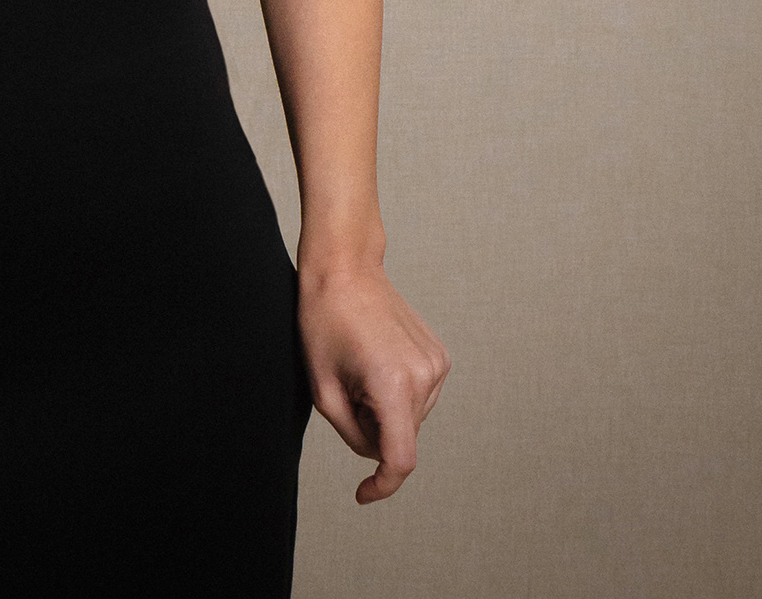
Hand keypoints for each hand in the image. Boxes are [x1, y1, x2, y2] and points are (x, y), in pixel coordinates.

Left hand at [297, 256, 450, 503]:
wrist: (345, 266)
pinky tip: (377, 360)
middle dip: (372, 428)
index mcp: (393, 385)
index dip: (382, 486)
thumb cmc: (324, 319)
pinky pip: (418, 396)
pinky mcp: (439, 356)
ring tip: (360, 367)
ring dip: (384, 408)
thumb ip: (352, 434)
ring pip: (411, 418)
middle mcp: (425, 377)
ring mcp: (437, 365)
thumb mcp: (322, 388)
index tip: (362, 494)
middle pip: (401, 437)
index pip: (400, 460)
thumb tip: (377, 455)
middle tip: (345, 388)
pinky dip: (397, 392)